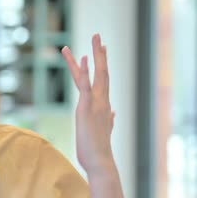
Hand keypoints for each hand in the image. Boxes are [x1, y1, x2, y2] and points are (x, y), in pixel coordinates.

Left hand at [62, 34, 115, 175]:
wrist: (100, 161)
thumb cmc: (97, 149)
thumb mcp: (102, 131)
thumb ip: (108, 120)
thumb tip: (113, 113)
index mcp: (103, 106)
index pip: (101, 81)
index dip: (99, 65)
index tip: (98, 51)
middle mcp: (101, 101)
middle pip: (101, 72)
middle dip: (99, 53)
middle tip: (97, 36)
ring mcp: (95, 104)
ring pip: (95, 74)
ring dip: (93, 55)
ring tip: (93, 39)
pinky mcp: (86, 108)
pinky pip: (85, 86)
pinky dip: (85, 72)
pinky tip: (83, 58)